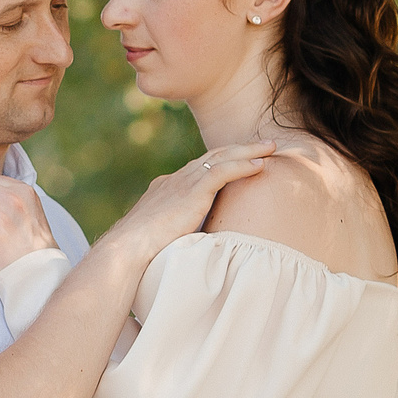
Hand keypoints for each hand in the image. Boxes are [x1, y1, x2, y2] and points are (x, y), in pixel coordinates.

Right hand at [101, 142, 273, 257]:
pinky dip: (242, 166)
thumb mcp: (164, 235)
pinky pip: (222, 171)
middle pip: (214, 156)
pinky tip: (260, 165)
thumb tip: (199, 244)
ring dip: (248, 151)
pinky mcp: (191, 191)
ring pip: (221, 157)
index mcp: (167, 188)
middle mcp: (175, 179)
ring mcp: (182, 182)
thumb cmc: (142, 252)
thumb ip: (182, 231)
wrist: (127, 248)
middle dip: (240, 148)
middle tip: (264, 145)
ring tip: (270, 148)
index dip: (222, 162)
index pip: (199, 169)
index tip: (241, 160)